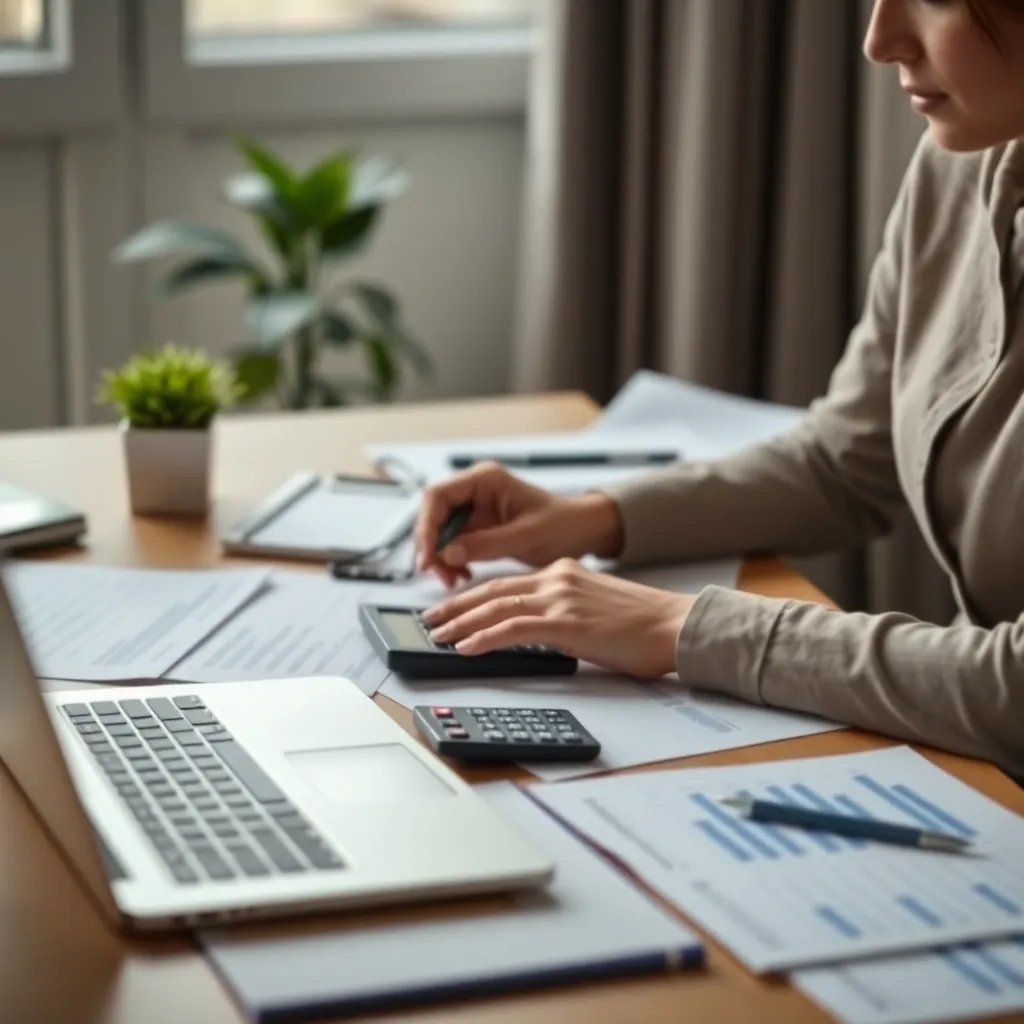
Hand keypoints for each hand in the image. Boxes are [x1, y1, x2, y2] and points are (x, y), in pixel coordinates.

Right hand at [413, 461, 624, 588]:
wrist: (585, 530)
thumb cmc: (564, 524)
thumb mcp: (526, 536)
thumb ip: (486, 544)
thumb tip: (447, 553)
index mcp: (485, 479)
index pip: (437, 496)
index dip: (427, 527)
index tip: (428, 557)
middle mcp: (475, 489)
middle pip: (433, 514)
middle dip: (432, 546)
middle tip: (438, 575)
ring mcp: (476, 508)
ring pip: (440, 531)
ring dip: (441, 556)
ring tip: (453, 580)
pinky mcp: (479, 526)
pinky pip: (454, 542)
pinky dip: (452, 560)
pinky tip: (462, 575)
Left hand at [422, 557, 695, 677]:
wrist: (675, 625)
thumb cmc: (644, 625)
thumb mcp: (595, 607)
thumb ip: (564, 611)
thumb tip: (540, 632)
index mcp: (563, 572)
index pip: (506, 583)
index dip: (473, 596)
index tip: (452, 608)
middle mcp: (556, 579)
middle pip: (492, 591)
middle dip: (456, 607)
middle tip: (431, 621)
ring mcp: (560, 599)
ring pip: (496, 607)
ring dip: (461, 623)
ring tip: (438, 636)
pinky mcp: (566, 623)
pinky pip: (513, 629)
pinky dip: (484, 637)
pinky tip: (466, 648)